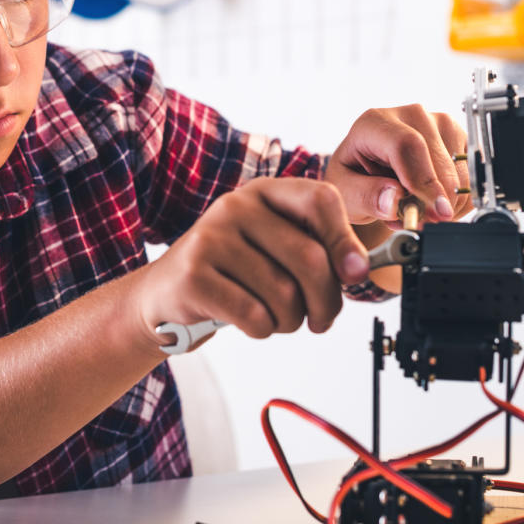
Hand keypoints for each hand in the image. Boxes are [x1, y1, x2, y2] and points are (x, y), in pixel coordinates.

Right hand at [129, 177, 368, 349]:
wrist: (165, 295)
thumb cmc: (232, 273)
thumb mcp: (273, 248)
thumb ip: (316, 249)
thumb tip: (359, 269)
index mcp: (263, 193)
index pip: (321, 199)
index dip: (346, 239)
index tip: (355, 274)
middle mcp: (236, 206)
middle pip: (310, 257)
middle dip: (326, 301)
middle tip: (320, 318)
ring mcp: (211, 239)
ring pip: (285, 294)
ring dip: (291, 320)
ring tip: (274, 317)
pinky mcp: (193, 276)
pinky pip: (255, 315)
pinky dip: (262, 330)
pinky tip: (248, 322)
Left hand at [323, 105, 471, 226]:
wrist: (366, 175)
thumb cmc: (353, 178)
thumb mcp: (345, 191)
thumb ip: (365, 196)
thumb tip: (393, 200)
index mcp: (375, 122)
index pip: (407, 145)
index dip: (423, 181)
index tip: (433, 211)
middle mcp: (410, 115)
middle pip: (438, 159)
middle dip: (435, 200)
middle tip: (420, 222)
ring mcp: (437, 123)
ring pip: (459, 169)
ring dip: (444, 201)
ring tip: (416, 208)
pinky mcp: (457, 137)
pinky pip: (471, 175)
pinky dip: (456, 198)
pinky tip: (431, 201)